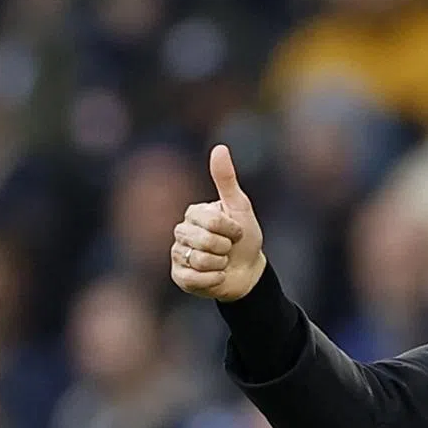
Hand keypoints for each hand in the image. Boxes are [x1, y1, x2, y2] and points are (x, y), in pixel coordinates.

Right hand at [171, 144, 266, 301]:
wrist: (248, 271)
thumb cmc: (245, 238)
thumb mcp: (239, 207)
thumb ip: (226, 179)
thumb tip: (219, 147)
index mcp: (194, 213)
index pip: (212, 221)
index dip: (231, 230)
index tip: (237, 232)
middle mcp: (181, 232)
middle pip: (204, 241)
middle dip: (225, 247)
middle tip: (229, 249)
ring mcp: (178, 254)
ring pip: (200, 261)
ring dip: (220, 264)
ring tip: (222, 262)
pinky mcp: (179, 276)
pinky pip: (193, 279)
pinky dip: (213, 280)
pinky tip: (217, 276)